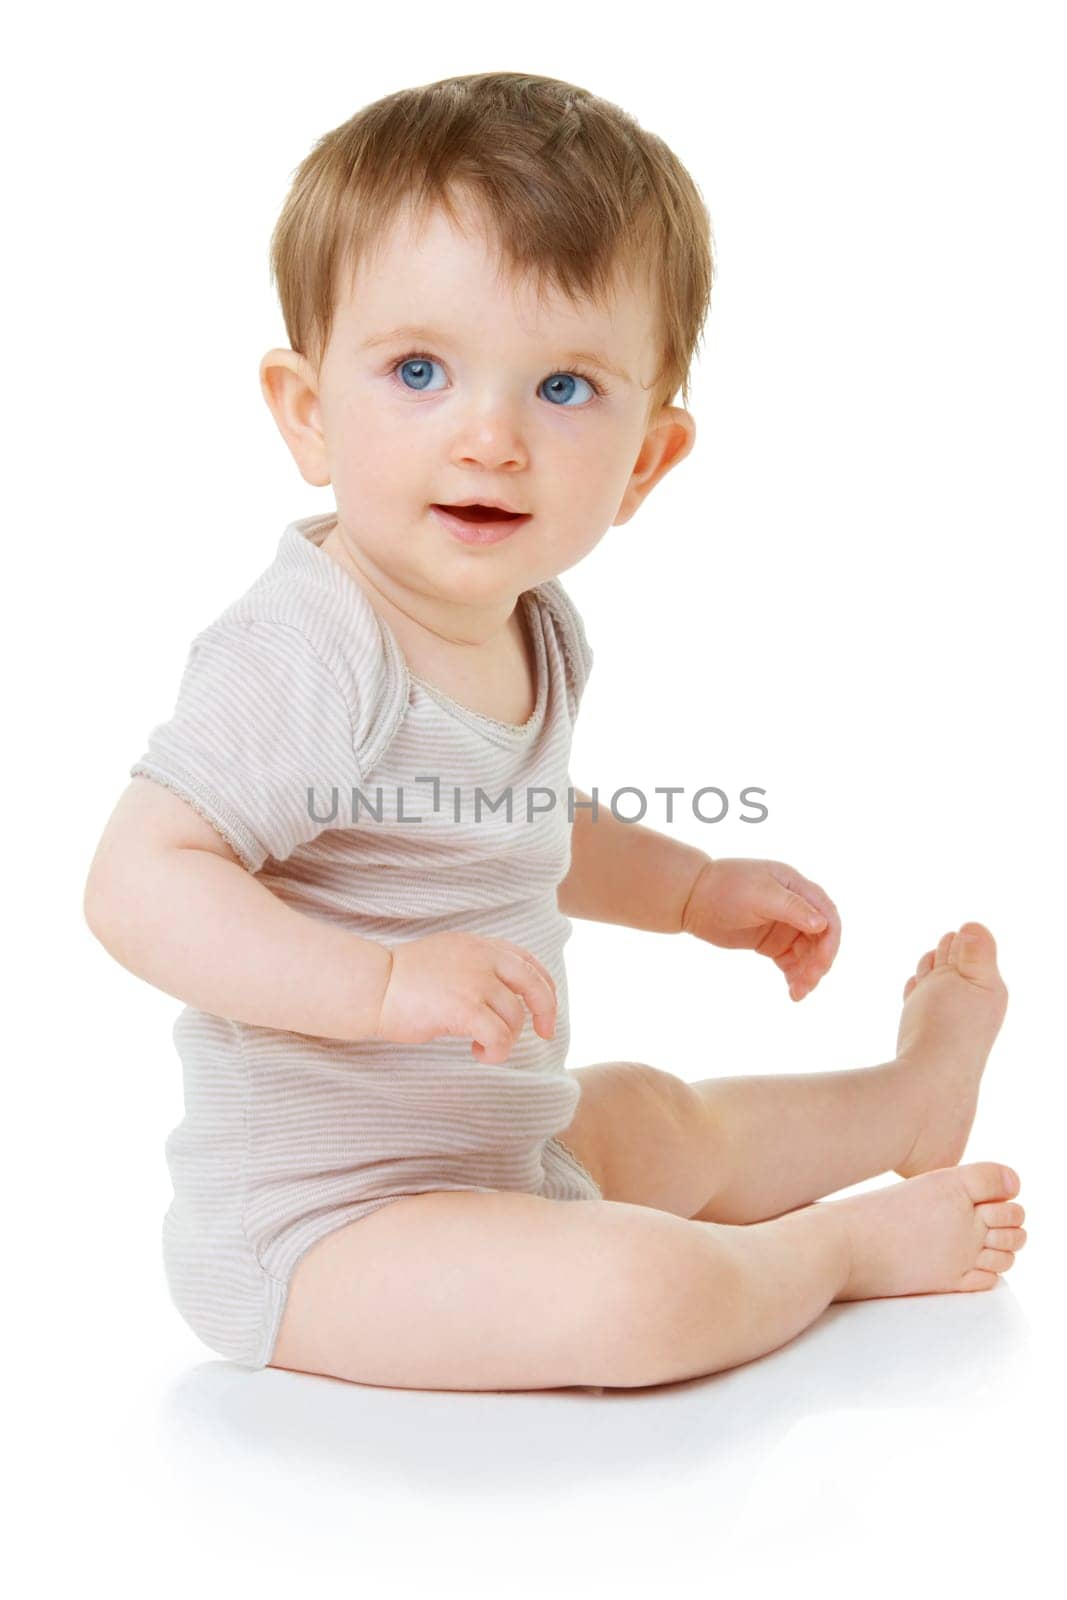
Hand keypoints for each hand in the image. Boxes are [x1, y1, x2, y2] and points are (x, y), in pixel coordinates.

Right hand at [373, 931, 557, 1063]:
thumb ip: (475, 965)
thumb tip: (502, 995)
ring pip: (515, 1017)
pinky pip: (499, 1037)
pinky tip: (478, 1052)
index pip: (527, 960)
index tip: (544, 1008)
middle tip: (546, 1033)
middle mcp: (482, 958)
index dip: (543, 985)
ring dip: (505, 1038)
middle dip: (546, 1010)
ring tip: (481, 1045)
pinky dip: (496, 1051)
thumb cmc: (400, 979)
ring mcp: (475, 982)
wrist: (372, 985)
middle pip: (534, 984)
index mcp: (478, 945)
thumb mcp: (446, 957)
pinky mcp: (465, 1008)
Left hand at [681, 857, 840, 1000]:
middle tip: (807, 983)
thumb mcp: (759, 894)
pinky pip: (792, 962)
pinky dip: (795, 977)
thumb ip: (792, 908)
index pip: (827, 915)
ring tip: (798, 993)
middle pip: (821, 938)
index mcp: (797, 887)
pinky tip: (793, 992)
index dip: (830, 940)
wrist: (692, 897)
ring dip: (808, 974)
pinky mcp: (772, 943)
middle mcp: (796, 907)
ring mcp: (784, 926)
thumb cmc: (725, 888)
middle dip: (818, 962)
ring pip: (808, 954)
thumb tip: (822, 924)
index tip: (821, 963)